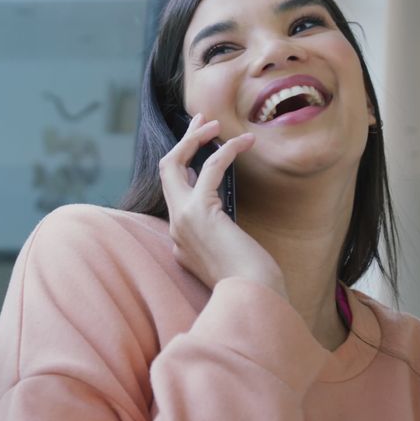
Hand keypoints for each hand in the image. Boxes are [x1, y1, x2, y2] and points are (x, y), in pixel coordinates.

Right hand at [158, 114, 286, 297]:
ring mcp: (183, 220)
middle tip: (201, 122)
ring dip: (196, 139)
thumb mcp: (232, 255)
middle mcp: (175, 229)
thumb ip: (219, 233)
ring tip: (217, 124)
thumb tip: (221, 210)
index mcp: (180, 242)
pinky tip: (246, 142)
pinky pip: (209, 168)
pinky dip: (226, 150)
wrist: (254, 298)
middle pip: (165, 173)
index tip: (204, 150)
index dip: (186, 166)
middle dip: (182, 144)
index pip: (174, 194)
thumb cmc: (254, 282)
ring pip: (174, 164)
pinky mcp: (200, 212)